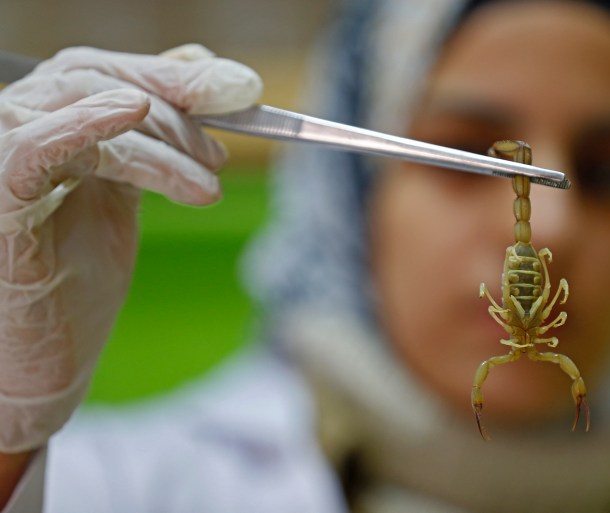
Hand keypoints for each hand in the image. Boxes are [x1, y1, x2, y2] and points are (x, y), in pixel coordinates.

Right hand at [0, 45, 261, 452]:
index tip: (241, 88)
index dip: (172, 73)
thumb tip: (206, 75)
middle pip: (93, 79)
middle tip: (223, 150)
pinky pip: (34, 147)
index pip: (103, 74)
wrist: (42, 366)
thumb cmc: (76, 286)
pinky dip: (85, 124)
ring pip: (80, 106)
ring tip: (206, 186)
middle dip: (174, 104)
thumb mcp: (124, 198)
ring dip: (160, 139)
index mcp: (43, 130)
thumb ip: (154, 140)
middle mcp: (13, 134)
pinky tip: (131, 112)